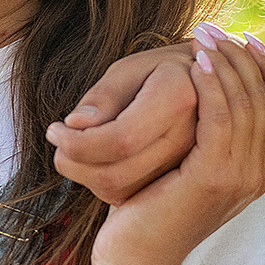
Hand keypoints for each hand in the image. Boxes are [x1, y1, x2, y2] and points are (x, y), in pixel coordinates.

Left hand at [49, 41, 199, 204]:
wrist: (209, 87)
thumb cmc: (159, 73)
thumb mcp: (131, 68)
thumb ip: (104, 95)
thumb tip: (76, 124)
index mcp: (178, 100)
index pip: (120, 140)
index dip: (78, 142)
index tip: (55, 129)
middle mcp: (193, 140)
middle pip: (115, 173)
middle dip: (72, 160)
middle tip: (59, 137)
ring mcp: (191, 167)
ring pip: (118, 191)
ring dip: (83, 173)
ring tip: (76, 145)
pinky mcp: (181, 184)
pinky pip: (130, 196)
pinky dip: (102, 182)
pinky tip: (98, 158)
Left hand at [94, 27, 264, 264]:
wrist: (133, 261)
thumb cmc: (143, 215)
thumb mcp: (177, 174)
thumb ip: (195, 149)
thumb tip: (192, 112)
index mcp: (250, 172)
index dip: (263, 72)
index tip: (242, 40)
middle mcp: (253, 175)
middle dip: (244, 59)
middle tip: (216, 28)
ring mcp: (238, 178)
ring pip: (246, 107)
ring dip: (226, 66)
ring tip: (204, 37)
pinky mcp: (213, 179)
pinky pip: (222, 121)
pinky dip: (212, 88)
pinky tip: (195, 66)